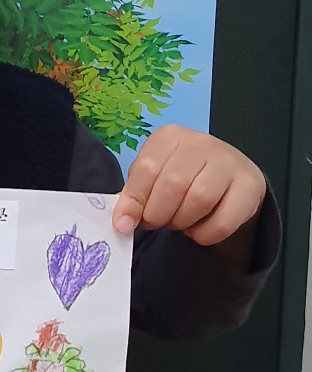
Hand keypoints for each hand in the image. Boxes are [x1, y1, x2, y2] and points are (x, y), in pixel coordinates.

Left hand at [112, 124, 265, 245]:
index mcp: (170, 137)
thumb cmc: (180, 177)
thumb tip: (122, 223)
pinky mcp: (250, 186)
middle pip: (172, 185)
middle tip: (158, 222)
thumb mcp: (152, 179)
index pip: (146, 169)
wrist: (226, 178)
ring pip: (199, 200)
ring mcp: (228, 161)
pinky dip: (204, 234)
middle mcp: (201, 142)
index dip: (133, 201)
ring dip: (182, 222)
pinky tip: (199, 229)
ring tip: (179, 222)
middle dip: (158, 214)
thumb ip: (134, 196)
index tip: (124, 224)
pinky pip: (223, 221)